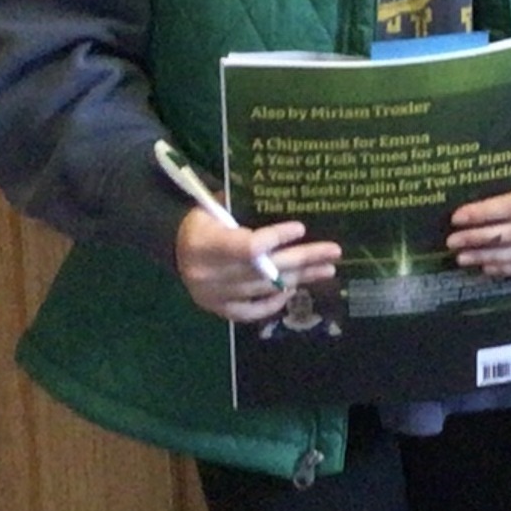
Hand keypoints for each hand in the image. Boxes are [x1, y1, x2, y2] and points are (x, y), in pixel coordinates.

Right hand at [174, 207, 340, 321]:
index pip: (248, 247)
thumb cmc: (204, 219)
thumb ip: (246, 208)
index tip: (301, 228)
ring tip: (326, 269)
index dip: (276, 238)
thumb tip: (289, 198)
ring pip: (263, 289)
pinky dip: (273, 303)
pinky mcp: (217, 309)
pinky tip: (292, 290)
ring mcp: (213, 296)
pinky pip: (250, 312)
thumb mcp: (217, 206)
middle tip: (333, 252)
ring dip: (298, 278)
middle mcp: (209, 275)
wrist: (176, 245)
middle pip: (264, 270)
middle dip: (303, 260)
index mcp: (206, 244)